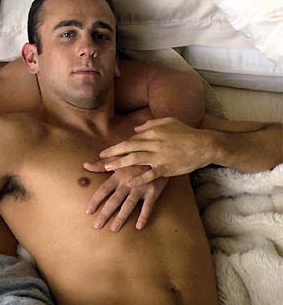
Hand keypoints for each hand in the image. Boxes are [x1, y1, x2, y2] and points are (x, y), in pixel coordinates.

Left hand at [83, 165, 167, 230]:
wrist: (159, 154)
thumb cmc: (136, 157)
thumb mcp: (119, 158)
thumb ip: (102, 164)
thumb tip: (85, 165)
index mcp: (118, 176)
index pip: (103, 190)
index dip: (95, 201)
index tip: (88, 211)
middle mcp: (127, 183)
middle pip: (114, 201)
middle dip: (105, 214)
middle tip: (97, 226)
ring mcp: (140, 188)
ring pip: (128, 205)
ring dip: (121, 218)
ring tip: (113, 229)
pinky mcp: (153, 191)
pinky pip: (148, 206)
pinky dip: (144, 216)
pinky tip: (139, 227)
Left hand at [86, 117, 210, 184]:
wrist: (204, 144)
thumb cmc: (187, 132)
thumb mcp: (168, 122)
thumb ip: (150, 124)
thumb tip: (135, 130)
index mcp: (153, 132)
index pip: (130, 140)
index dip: (116, 147)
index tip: (105, 152)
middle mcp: (153, 143)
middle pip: (128, 148)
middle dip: (112, 153)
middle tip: (100, 159)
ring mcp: (159, 156)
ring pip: (134, 159)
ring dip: (119, 163)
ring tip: (107, 168)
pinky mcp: (166, 168)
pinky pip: (149, 174)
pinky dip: (139, 178)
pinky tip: (129, 183)